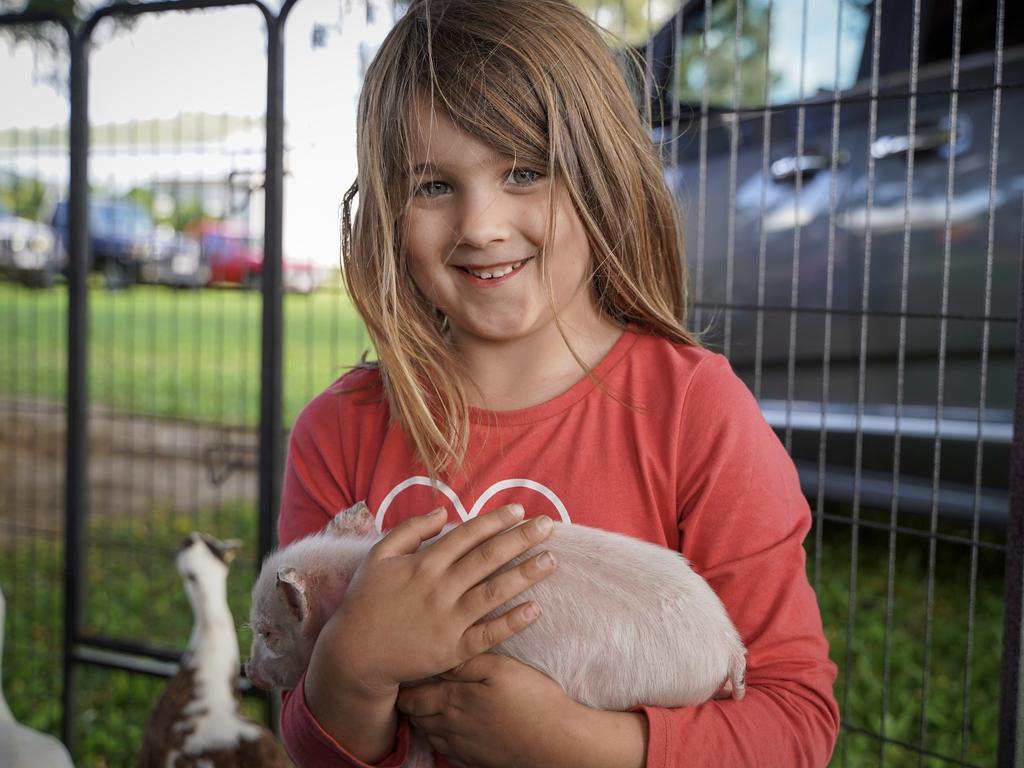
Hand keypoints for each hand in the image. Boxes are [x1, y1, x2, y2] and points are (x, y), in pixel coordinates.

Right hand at [321, 504, 557, 695]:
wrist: (354, 655)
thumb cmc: (366, 602)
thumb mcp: (378, 557)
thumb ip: (409, 531)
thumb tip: (443, 513)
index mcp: (424, 564)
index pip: (467, 535)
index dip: (495, 521)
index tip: (519, 511)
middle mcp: (440, 588)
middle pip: (488, 558)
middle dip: (520, 539)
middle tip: (548, 525)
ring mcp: (448, 620)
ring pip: (494, 592)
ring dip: (525, 575)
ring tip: (551, 560)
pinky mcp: (452, 650)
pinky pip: (488, 635)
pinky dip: (511, 622)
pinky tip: (535, 609)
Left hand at [397, 654, 646, 767]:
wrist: (555, 742)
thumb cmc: (531, 699)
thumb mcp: (500, 668)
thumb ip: (466, 661)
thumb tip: (440, 656)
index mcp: (453, 700)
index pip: (412, 697)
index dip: (403, 686)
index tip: (403, 673)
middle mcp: (450, 727)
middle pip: (415, 717)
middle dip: (409, 703)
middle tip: (410, 687)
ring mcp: (461, 748)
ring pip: (429, 735)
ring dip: (424, 721)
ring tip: (428, 705)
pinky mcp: (474, 762)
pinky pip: (445, 753)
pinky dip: (440, 740)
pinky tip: (450, 729)